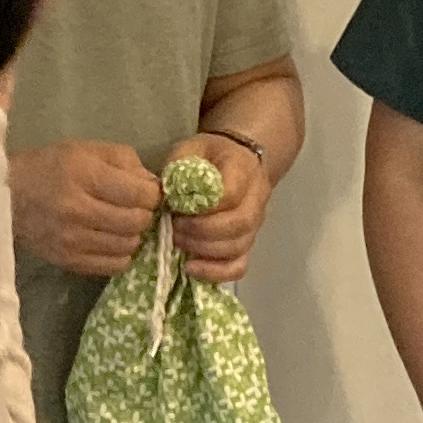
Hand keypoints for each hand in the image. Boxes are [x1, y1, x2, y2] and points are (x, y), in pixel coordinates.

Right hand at [12, 140, 162, 275]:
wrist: (7, 197)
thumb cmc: (50, 167)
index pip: (139, 194)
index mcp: (84, 176)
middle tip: (135, 207)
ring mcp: (73, 240)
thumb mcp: (87, 150)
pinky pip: (114, 265)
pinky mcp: (69, 261)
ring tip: (122, 223)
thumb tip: (153, 185)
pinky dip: (121, 253)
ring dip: (133, 234)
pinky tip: (112, 240)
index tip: (146, 191)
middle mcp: (78, 210)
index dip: (152, 193)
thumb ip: (126, 161)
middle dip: (144, 213)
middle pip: (136, 221)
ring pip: (128, 245)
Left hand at [164, 134, 269, 281]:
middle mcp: (256, 200)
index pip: (231, 195)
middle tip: (175, 230)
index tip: (177, 211)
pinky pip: (239, 266)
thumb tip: (166, 198)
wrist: (238, 159)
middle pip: (238, 225)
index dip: (203, 209)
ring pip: (239, 248)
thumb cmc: (209, 154)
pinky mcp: (247, 243)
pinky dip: (216, 273)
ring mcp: (255, 225)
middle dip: (202, 233)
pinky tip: (191, 268)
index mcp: (243, 171)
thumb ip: (178, 169)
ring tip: (178, 244)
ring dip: (205, 251)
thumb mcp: (190, 149)